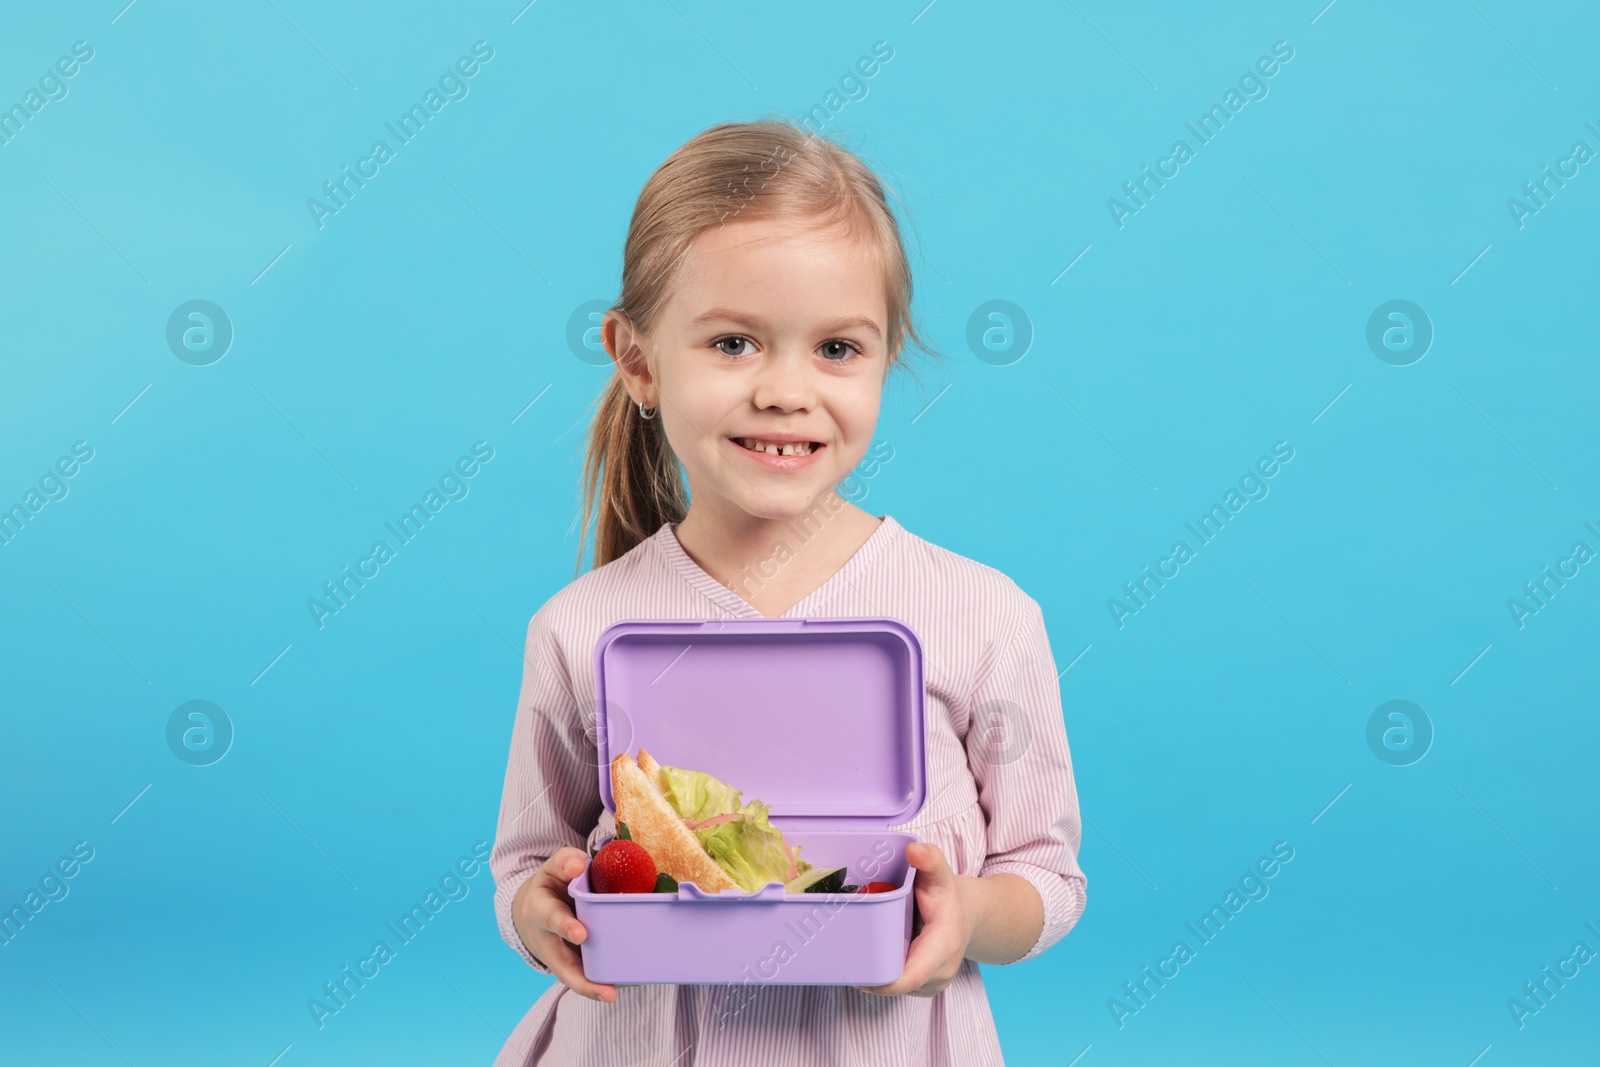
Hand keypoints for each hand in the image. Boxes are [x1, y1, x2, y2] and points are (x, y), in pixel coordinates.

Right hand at [511, 847, 617, 1002]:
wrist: (535, 909)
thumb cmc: (551, 886)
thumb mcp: (553, 869)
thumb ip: (564, 862)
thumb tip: (579, 864)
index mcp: (540, 910)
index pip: (550, 917)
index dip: (565, 927)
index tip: (582, 934)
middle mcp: (548, 940)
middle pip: (561, 963)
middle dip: (580, 975)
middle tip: (603, 984)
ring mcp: (560, 956)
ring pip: (572, 977)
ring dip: (591, 988)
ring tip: (612, 994)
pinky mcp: (573, 964)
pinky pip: (585, 977)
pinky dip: (601, 983)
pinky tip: (623, 985)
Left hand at [856, 842, 974, 997]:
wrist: (965, 915)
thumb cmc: (948, 896)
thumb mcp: (941, 874)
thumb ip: (930, 859)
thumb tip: (914, 849)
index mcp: (943, 947)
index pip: (910, 976)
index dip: (881, 980)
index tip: (855, 973)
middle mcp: (939, 973)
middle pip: (895, 984)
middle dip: (869, 973)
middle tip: (843, 955)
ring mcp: (930, 984)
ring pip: (893, 987)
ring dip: (874, 974)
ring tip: (857, 952)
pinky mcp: (922, 987)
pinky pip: (896, 986)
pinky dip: (882, 974)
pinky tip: (872, 956)